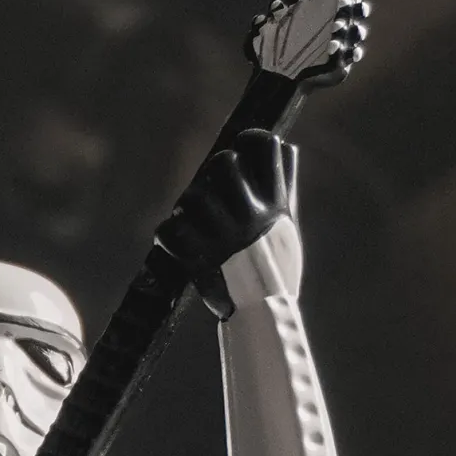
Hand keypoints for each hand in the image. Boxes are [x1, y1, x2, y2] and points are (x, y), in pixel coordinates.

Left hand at [156, 130, 297, 317]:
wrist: (264, 314)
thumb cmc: (276, 268)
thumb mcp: (288, 224)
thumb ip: (285, 185)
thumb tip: (285, 147)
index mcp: (274, 202)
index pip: (264, 144)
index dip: (248, 141)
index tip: (241, 154)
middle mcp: (251, 215)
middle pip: (223, 162)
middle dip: (211, 174)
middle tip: (210, 194)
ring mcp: (224, 236)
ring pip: (192, 195)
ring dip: (186, 205)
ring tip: (190, 220)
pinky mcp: (199, 260)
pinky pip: (170, 230)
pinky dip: (167, 234)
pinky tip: (174, 240)